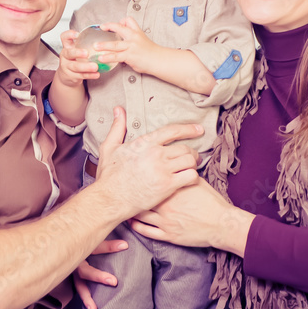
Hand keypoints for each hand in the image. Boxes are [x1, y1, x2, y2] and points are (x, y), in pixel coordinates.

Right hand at [56, 29, 101, 86]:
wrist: (67, 76)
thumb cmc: (76, 59)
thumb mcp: (77, 50)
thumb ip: (86, 44)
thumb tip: (105, 33)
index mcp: (67, 47)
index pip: (64, 38)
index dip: (69, 35)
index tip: (78, 34)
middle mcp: (65, 56)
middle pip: (69, 53)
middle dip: (77, 52)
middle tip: (86, 53)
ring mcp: (66, 66)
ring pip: (75, 66)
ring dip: (86, 67)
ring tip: (95, 66)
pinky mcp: (71, 76)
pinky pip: (81, 75)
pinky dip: (90, 75)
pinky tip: (97, 74)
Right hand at [73, 238, 128, 308]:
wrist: (63, 241)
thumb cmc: (81, 237)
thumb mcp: (93, 236)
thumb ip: (106, 238)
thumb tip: (126, 244)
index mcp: (80, 247)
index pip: (95, 247)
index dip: (109, 246)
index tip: (125, 246)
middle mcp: (75, 261)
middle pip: (84, 270)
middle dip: (98, 276)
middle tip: (114, 282)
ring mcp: (72, 272)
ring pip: (79, 286)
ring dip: (87, 298)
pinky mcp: (74, 279)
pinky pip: (80, 290)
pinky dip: (86, 299)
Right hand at [87, 107, 201, 216]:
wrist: (109, 199)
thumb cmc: (109, 176)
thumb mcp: (109, 147)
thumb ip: (117, 127)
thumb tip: (118, 109)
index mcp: (145, 143)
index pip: (173, 131)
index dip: (188, 129)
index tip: (198, 130)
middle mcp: (156, 154)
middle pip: (185, 148)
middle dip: (192, 152)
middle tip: (194, 157)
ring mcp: (163, 170)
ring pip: (190, 161)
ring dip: (193, 164)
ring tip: (192, 167)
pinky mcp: (167, 185)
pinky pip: (190, 176)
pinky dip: (193, 177)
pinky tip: (190, 179)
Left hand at [95, 18, 159, 74]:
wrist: (159, 60)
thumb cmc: (151, 52)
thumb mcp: (143, 40)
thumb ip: (132, 39)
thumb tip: (123, 40)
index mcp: (137, 32)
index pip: (128, 20)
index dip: (121, 21)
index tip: (115, 24)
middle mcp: (134, 37)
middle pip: (120, 28)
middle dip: (109, 26)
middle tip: (102, 27)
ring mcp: (131, 46)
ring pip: (115, 44)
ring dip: (104, 45)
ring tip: (96, 46)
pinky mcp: (130, 56)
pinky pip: (116, 56)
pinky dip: (107, 57)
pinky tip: (101, 58)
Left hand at [130, 180, 253, 255]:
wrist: (221, 223)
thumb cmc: (212, 202)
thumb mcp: (197, 183)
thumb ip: (182, 176)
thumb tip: (175, 169)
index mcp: (172, 190)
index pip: (151, 182)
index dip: (140, 179)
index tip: (133, 176)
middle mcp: (166, 205)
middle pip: (142, 198)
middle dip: (132, 194)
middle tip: (123, 191)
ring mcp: (165, 222)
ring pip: (141, 215)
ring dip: (131, 210)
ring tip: (125, 206)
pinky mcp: (168, 235)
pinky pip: (147, 232)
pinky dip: (137, 227)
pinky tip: (132, 222)